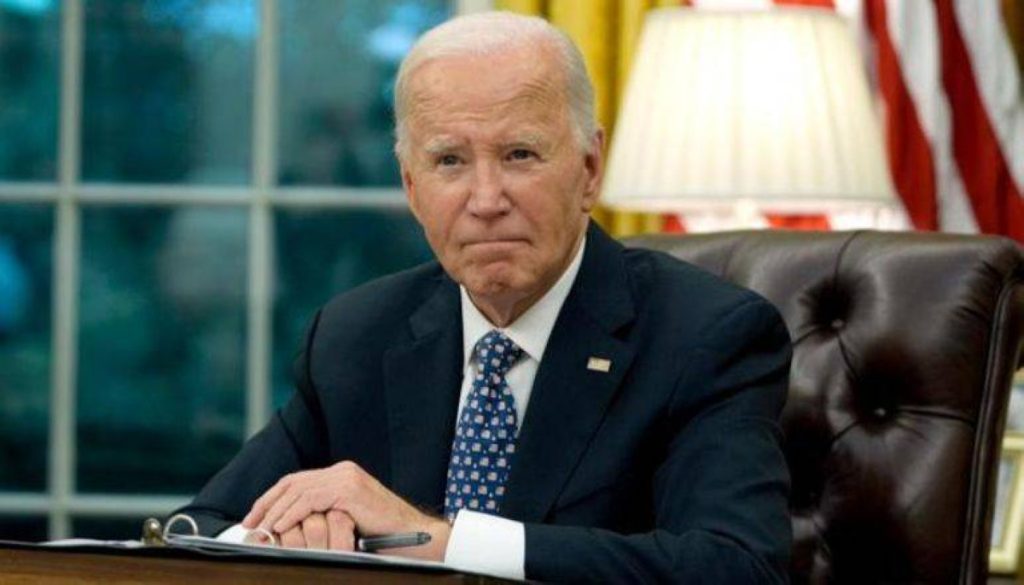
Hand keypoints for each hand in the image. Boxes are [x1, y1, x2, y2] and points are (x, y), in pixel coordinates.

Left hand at [242, 461, 450, 560]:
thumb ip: (324, 516)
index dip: (273, 498)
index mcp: (342, 476)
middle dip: (267, 503)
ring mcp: (347, 478)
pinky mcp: (349, 489)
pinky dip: (291, 513)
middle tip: (250, 522)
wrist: (417, 538)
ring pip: (298, 489)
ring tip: (261, 528)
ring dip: (275, 510)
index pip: (297, 481)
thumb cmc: (384, 537)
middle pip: (293, 482)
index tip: (255, 517)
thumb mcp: (346, 522)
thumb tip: (290, 527)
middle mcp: (343, 471)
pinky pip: (311, 499)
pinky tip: (279, 526)